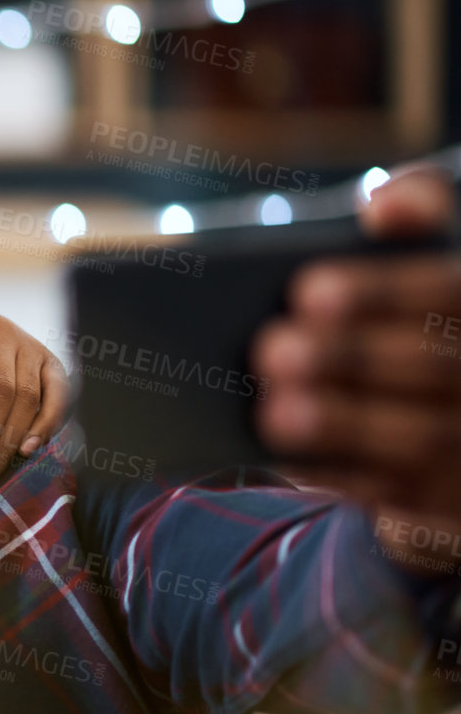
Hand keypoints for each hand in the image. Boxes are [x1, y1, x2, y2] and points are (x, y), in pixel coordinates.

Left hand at [254, 164, 460, 531]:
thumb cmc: (433, 309)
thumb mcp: (442, 248)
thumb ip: (425, 207)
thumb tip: (384, 206)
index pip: (452, 292)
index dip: (384, 292)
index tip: (307, 292)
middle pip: (438, 369)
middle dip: (349, 360)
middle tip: (272, 350)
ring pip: (424, 442)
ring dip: (342, 427)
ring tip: (274, 411)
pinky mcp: (460, 507)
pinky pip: (407, 502)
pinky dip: (343, 479)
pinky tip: (286, 459)